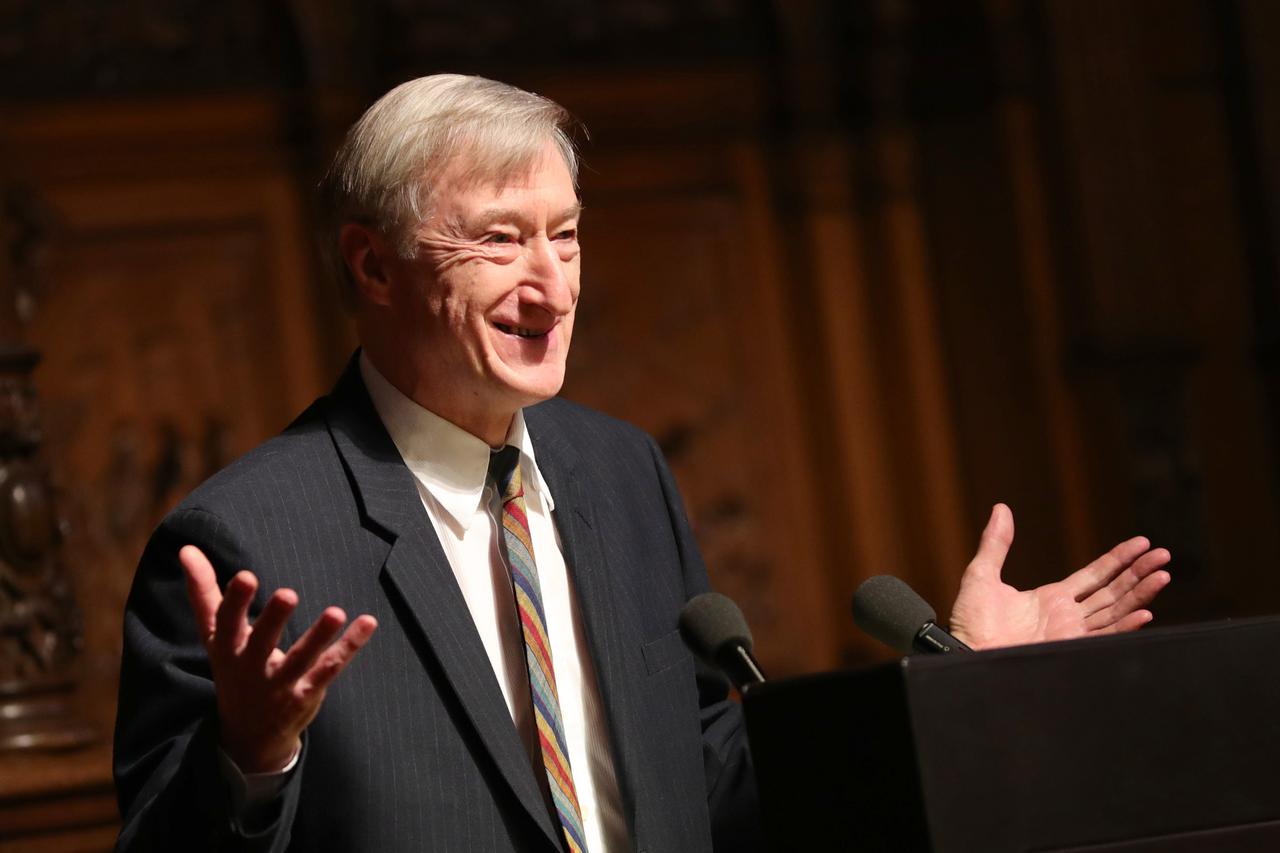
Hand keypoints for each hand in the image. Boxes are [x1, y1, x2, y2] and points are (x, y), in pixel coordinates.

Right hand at [180, 545, 377, 772]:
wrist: (248, 735)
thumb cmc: (234, 669)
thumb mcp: (216, 635)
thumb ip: (204, 593)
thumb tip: (186, 549)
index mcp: (228, 648)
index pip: (227, 623)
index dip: (234, 601)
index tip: (246, 576)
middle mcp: (251, 667)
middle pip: (262, 643)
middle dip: (273, 620)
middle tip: (288, 595)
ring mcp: (280, 684)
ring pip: (301, 659)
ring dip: (318, 636)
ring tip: (337, 612)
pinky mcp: (306, 694)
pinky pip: (329, 668)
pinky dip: (349, 646)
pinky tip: (367, 622)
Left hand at [948, 504, 1170, 649]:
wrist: (965, 654)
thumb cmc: (969, 621)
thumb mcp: (981, 574)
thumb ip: (996, 543)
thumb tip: (1001, 508)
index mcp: (1052, 598)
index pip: (1095, 575)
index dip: (1118, 560)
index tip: (1141, 544)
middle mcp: (1067, 616)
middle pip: (1113, 591)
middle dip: (1139, 573)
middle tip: (1163, 555)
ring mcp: (1071, 634)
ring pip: (1115, 610)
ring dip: (1140, 594)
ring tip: (1163, 574)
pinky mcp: (1069, 649)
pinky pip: (1104, 636)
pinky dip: (1125, 625)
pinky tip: (1145, 612)